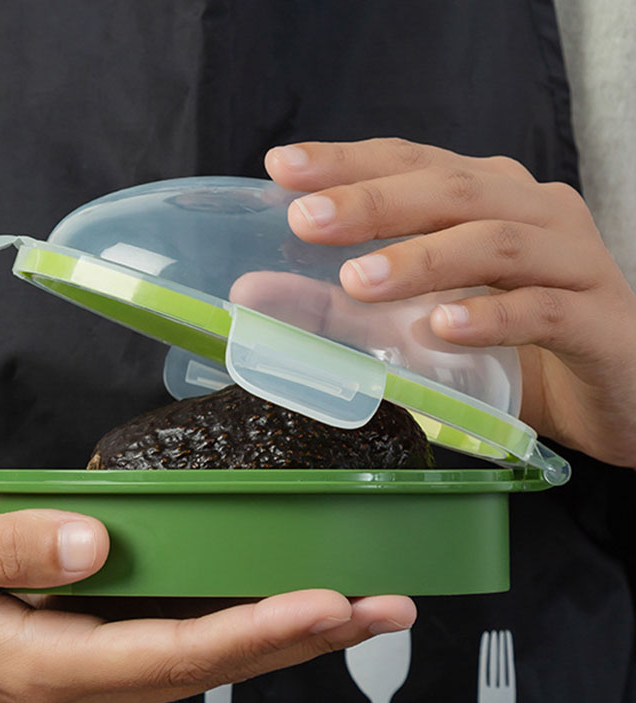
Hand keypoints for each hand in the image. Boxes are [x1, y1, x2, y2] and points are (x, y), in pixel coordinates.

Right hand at [0, 499, 414, 702]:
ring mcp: (92, 675)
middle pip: (209, 665)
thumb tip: (98, 540)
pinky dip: (242, 627)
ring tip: (360, 609)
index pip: (169, 654)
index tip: (324, 605)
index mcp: (46, 667)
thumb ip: (13, 546)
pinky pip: (183, 645)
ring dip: (285, 636)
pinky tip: (284, 607)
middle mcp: (82, 686)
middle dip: (300, 638)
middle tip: (383, 608)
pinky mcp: (95, 652)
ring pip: (205, 661)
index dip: (252, 631)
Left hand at [265, 138, 635, 467]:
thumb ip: (350, 303)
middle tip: (308, 220)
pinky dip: (491, 316)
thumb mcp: (426, 315)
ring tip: (359, 283)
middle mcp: (532, 211)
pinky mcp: (600, 318)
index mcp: (488, 198)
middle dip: (373, 202)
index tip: (284, 167)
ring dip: (422, 260)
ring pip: (495, 241)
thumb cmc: (516, 344)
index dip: (349, 161)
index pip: (412, 162)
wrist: (620, 386)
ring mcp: (573, 260)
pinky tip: (443, 328)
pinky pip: (543, 308)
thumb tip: (257, 290)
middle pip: (449, 190)